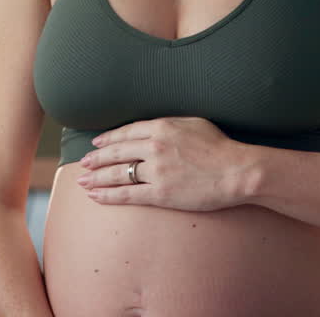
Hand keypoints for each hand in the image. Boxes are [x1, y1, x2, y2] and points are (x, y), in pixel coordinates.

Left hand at [76, 116, 252, 211]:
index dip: (108, 138)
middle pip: (116, 152)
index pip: (126, 132)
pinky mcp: (160, 192)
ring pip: (117, 173)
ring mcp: (156, 170)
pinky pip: (127, 194)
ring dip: (97, 178)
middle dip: (96, 159)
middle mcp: (154, 146)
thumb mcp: (194, 123)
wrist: (236, 171)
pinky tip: (97, 196)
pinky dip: (109, 195)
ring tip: (83, 181)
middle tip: (83, 164)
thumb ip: (169, 123)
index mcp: (162, 127)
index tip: (97, 143)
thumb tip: (152, 127)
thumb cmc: (220, 147)